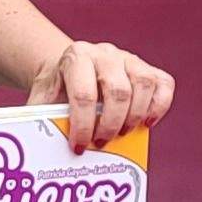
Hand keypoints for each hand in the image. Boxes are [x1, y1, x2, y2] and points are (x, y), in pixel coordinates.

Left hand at [26, 39, 174, 151]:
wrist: (70, 69)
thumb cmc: (57, 90)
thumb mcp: (42, 99)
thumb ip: (40, 118)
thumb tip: (38, 147)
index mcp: (76, 57)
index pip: (84, 94)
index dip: (83, 125)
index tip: (79, 146)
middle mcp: (105, 53)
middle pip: (118, 91)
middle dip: (110, 125)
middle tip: (101, 143)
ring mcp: (129, 59)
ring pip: (144, 85)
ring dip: (135, 117)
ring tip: (121, 134)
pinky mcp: (147, 68)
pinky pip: (164, 84)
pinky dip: (159, 107)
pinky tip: (146, 124)